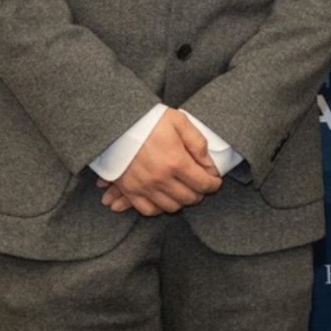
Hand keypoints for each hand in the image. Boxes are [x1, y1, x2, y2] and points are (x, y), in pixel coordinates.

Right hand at [102, 109, 221, 215]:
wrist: (115, 123)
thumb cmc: (149, 120)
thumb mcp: (179, 122)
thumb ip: (198, 143)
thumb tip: (210, 164)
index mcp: (176, 161)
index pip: (203, 184)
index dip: (213, 184)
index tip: (215, 181)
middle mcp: (161, 178)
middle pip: (189, 198)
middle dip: (200, 193)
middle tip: (201, 185)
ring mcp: (144, 186)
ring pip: (171, 207)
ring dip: (181, 201)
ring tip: (184, 190)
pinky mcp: (129, 190)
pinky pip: (148, 209)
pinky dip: (159, 208)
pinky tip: (165, 199)